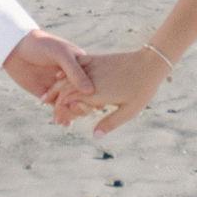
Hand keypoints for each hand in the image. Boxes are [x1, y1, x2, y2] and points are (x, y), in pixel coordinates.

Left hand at [1, 30, 95, 122]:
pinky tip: (65, 123)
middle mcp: (73, 78)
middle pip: (85, 97)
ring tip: (71, 118)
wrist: (16, 47)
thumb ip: (75, 72)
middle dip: (84, 106)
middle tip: (79, 111)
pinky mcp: (47, 94)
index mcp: (82, 65)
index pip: (95, 83)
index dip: (97, 94)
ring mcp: (60, 87)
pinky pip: (57, 108)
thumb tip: (90, 91)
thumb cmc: (43, 44)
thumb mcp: (61, 54)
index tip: (97, 103)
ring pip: (72, 104)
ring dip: (73, 113)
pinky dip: (62, 117)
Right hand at [47, 46, 171, 135]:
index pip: (70, 103)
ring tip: (47, 95)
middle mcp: (91, 80)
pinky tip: (59, 75)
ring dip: (56, 87)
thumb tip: (94, 136)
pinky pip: (76, 64)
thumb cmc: (142, 90)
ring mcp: (93, 68)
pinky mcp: (98, 59)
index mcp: (96, 94)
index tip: (57, 121)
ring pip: (68, 77)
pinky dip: (66, 71)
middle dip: (55, 102)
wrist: (150, 63)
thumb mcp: (129, 111)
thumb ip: (110, 123)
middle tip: (49, 112)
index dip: (61, 112)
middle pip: (65, 91)